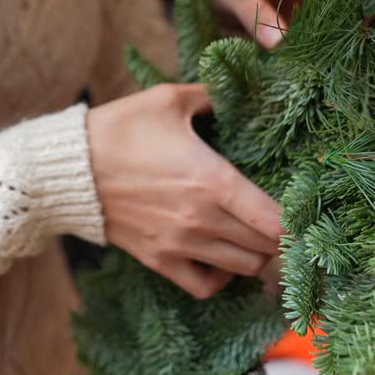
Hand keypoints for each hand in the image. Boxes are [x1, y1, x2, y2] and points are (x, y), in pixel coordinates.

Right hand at [86, 83, 282, 298]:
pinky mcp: (160, 260)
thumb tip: (237, 88)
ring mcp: (181, 245)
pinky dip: (223, 278)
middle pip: (266, 245)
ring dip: (257, 253)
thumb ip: (211, 95)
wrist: (69, 169)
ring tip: (255, 234)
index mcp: (213, 180)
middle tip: (281, 217)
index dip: (298, 219)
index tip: (304, 208)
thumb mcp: (169, 99)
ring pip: (244, 267)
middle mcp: (203, 220)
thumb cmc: (120, 129)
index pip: (275, 219)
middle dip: (280, 234)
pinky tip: (223, 258)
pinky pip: (207, 286)